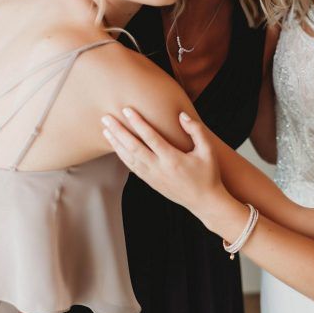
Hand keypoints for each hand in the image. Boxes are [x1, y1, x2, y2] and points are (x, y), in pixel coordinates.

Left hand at [102, 108, 225, 214]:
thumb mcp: (208, 151)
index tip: (127, 110)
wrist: (205, 202)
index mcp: (173, 159)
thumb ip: (196, 131)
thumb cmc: (208, 174)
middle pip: (133, 147)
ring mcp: (153, 177)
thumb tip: (181, 115)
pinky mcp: (151, 183)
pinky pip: (132, 168)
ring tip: (105, 130)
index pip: (151, 137)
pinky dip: (122, 156)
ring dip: (116, 144)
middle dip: (119, 131)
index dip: (138, 123)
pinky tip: (116, 147)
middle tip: (106, 118)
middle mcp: (159, 169)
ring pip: (129, 159)